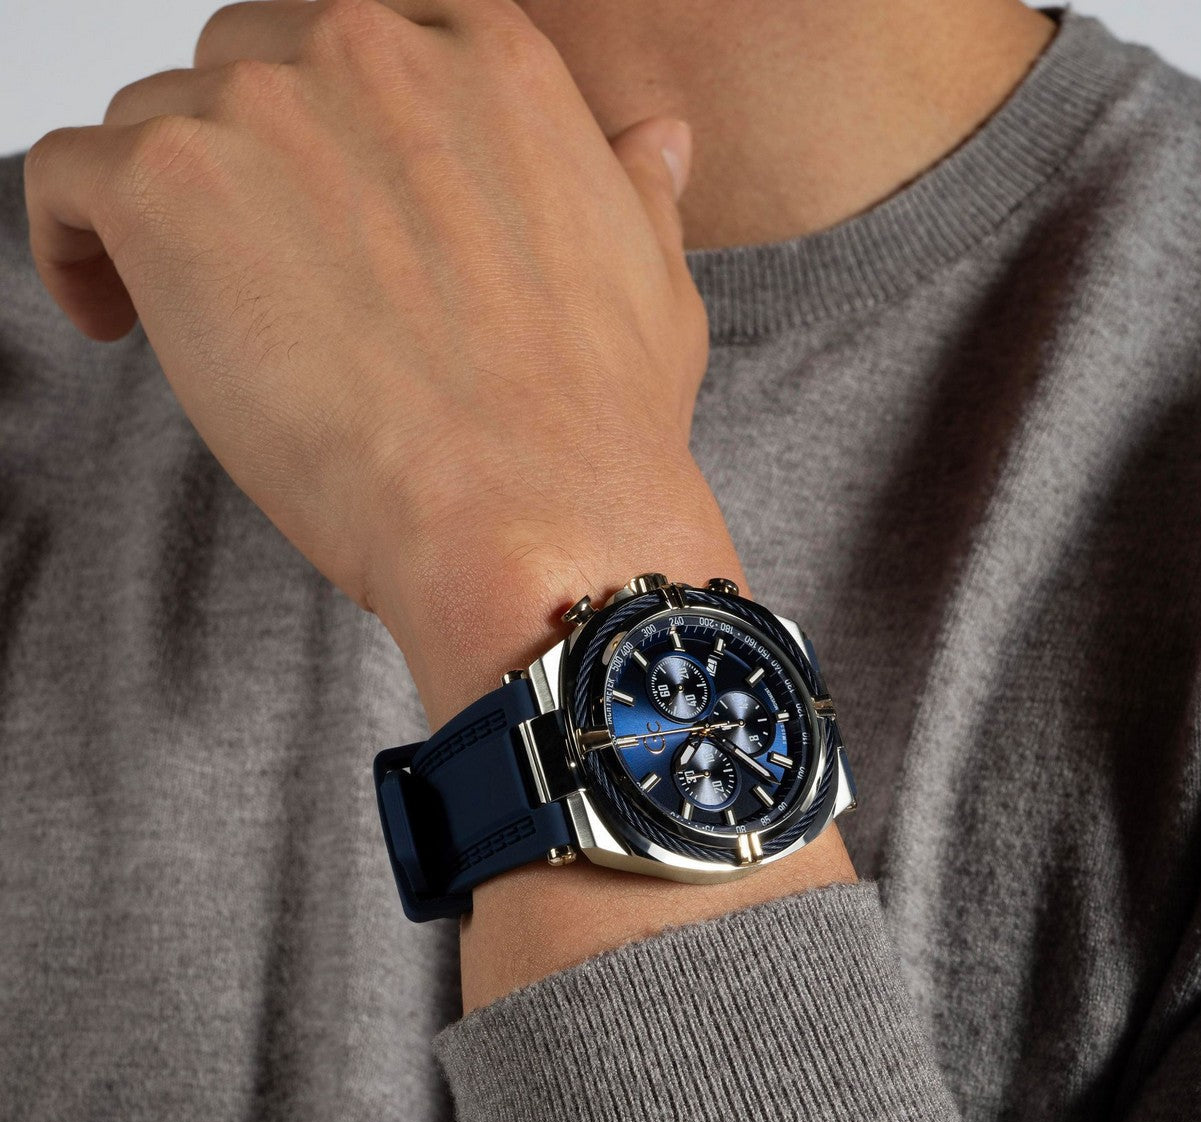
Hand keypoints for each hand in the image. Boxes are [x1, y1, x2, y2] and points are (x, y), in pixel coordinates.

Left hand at [23, 0, 737, 725]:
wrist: (532, 513)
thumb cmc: (594, 424)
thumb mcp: (651, 281)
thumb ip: (628, 190)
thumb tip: (650, 142)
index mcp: (485, 59)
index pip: (362, 48)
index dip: (330, 131)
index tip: (322, 207)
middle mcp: (370, 50)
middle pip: (249, 75)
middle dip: (247, 167)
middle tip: (259, 276)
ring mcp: (263, 110)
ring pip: (158, 125)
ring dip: (167, 213)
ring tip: (186, 317)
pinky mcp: (170, 188)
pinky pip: (66, 178)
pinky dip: (70, 242)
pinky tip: (111, 314)